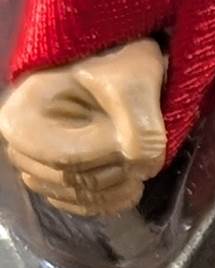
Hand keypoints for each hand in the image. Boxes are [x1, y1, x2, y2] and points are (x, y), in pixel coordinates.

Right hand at [0, 40, 167, 215]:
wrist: (112, 62)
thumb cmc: (116, 62)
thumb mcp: (135, 81)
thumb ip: (142, 124)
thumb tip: (143, 168)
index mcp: (21, 117)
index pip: (66, 157)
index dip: (108, 153)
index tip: (133, 136)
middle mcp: (19, 147)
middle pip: (73, 179)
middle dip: (117, 169)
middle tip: (142, 148)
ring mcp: (36, 167)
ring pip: (79, 196)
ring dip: (118, 186)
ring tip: (140, 161)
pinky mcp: (58, 181)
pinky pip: (81, 205)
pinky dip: (111, 200)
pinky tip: (133, 184)